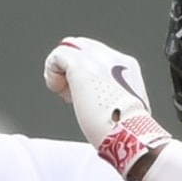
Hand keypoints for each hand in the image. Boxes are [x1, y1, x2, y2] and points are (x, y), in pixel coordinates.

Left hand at [44, 36, 171, 177]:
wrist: (129, 131)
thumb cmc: (129, 131)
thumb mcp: (128, 111)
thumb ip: (119, 102)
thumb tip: (112, 116)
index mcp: (126, 67)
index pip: (99, 58)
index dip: (88, 74)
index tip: (88, 98)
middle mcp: (111, 57)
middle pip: (82, 49)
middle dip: (74, 71)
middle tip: (73, 96)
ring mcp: (95, 59)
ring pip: (69, 49)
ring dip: (62, 72)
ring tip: (66, 94)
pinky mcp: (79, 65)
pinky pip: (57, 56)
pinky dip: (52, 73)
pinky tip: (57, 89)